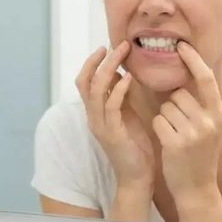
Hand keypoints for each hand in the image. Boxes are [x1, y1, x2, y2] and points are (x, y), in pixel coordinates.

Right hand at [76, 42, 155, 194]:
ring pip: (95, 91)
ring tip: (122, 54)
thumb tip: (123, 73)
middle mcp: (93, 117)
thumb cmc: (135, 147)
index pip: (84, 81)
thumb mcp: (127, 116)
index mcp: (95, 112)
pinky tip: (129, 78)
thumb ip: (122, 96)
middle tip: (116, 45)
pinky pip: (111, 106)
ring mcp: (100, 125)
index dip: (92, 63)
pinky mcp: (112, 133)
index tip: (107, 46)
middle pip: (85, 82)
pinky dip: (118, 89)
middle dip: (98, 61)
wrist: (137, 177)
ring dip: (109, 69)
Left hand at [152, 42, 221, 206]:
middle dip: (172, 104)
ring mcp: (193, 133)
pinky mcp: (176, 143)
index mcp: (219, 114)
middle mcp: (209, 121)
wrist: (198, 189)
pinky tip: (168, 143)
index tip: (181, 45)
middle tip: (180, 125)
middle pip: (179, 94)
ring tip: (176, 136)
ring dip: (165, 118)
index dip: (193, 60)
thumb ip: (203, 104)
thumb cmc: (200, 155)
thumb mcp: (211, 128)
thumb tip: (188, 75)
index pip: (206, 79)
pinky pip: (158, 121)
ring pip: (166, 107)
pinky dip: (158, 129)